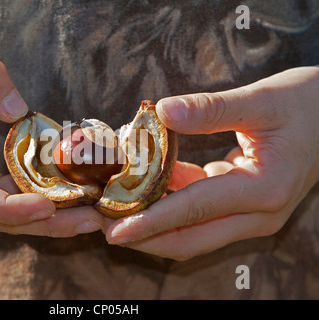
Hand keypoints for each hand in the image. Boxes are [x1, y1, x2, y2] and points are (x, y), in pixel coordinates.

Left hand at [104, 66, 318, 259]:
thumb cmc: (309, 106)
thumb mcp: (263, 100)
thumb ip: (212, 109)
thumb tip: (162, 111)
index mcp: (265, 190)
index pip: (195, 210)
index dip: (152, 220)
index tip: (114, 229)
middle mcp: (257, 214)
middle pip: (190, 239)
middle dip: (143, 236)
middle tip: (101, 224)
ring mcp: (250, 215)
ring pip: (191, 232)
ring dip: (151, 224)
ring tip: (111, 210)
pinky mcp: (242, 207)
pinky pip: (197, 214)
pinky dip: (168, 206)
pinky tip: (142, 187)